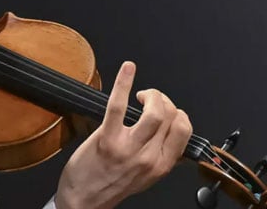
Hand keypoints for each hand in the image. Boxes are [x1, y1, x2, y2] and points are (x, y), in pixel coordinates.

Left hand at [55, 61, 192, 208]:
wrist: (83, 201)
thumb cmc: (110, 186)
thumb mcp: (145, 178)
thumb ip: (161, 158)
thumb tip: (173, 138)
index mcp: (161, 166)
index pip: (183, 129)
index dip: (177, 112)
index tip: (166, 109)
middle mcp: (149, 157)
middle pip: (170, 117)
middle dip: (163, 100)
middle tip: (149, 99)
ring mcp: (128, 148)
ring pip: (155, 112)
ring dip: (152, 94)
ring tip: (141, 95)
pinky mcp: (106, 139)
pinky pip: (118, 105)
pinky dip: (124, 82)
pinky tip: (128, 69)